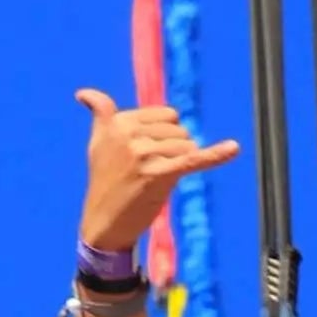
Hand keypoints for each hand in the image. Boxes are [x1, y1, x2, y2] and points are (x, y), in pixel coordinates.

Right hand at [76, 88, 239, 249]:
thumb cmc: (105, 181)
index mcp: (118, 122)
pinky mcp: (158, 175)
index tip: (143, 155)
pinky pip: (193, 160)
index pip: (167, 115)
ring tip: (155, 180)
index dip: (165, 136)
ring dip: (179, 164)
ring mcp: (143, 154)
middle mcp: (129, 134)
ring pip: (187, 146)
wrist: (102, 223)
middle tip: (148, 170)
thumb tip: (82, 92)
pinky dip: (216, 155)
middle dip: (173, 149)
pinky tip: (233, 148)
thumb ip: (100, 114)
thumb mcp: (97, 143)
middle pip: (179, 130)